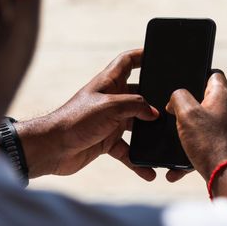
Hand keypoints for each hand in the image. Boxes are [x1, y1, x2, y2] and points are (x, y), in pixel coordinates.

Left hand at [16, 49, 158, 180]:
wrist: (52, 148)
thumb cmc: (75, 120)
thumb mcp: (110, 106)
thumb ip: (135, 105)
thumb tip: (154, 113)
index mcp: (108, 83)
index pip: (128, 61)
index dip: (142, 55)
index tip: (159, 54)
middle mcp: (111, 100)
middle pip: (138, 94)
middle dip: (154, 100)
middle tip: (174, 105)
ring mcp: (110, 121)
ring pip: (136, 125)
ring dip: (148, 135)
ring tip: (165, 141)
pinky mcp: (107, 142)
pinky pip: (128, 151)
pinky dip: (137, 161)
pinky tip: (148, 171)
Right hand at [165, 71, 226, 181]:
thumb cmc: (210, 143)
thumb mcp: (186, 113)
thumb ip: (178, 97)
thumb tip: (175, 99)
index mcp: (223, 95)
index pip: (213, 73)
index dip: (197, 75)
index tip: (183, 84)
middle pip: (205, 100)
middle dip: (186, 108)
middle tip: (173, 114)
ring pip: (202, 125)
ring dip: (186, 133)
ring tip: (174, 141)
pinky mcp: (226, 146)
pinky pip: (204, 145)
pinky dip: (190, 153)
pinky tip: (176, 169)